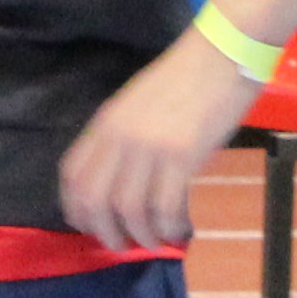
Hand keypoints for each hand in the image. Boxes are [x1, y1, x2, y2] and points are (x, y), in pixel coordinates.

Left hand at [59, 23, 257, 251]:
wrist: (224, 51)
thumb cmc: (188, 75)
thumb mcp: (139, 102)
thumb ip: (124, 135)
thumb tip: (124, 179)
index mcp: (106, 122)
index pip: (72, 176)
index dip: (76, 209)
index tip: (91, 226)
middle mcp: (120, 136)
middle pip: (95, 200)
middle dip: (105, 233)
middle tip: (124, 246)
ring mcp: (150, 146)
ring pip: (129, 210)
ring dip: (141, 236)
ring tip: (156, 242)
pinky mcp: (182, 155)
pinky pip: (165, 206)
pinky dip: (170, 227)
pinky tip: (181, 230)